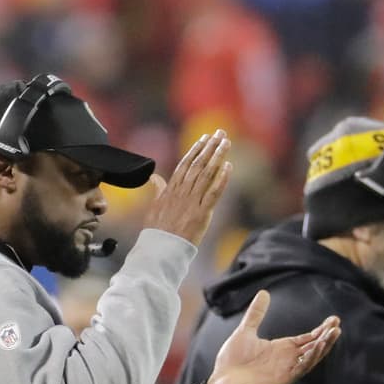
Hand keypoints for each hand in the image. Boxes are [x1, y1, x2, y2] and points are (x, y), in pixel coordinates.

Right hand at [143, 129, 232, 246]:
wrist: (160, 249)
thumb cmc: (157, 231)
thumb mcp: (154, 207)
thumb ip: (158, 190)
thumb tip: (155, 177)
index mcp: (171, 190)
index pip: (185, 164)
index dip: (196, 150)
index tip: (205, 138)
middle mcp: (182, 192)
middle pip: (198, 164)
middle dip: (210, 147)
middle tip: (220, 133)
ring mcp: (192, 202)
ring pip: (207, 174)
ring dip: (217, 156)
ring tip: (226, 143)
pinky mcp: (202, 214)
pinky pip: (214, 193)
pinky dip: (221, 179)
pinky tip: (228, 166)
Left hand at [205, 290, 340, 383]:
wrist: (219, 383)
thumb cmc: (231, 362)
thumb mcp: (245, 332)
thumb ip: (256, 314)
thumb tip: (264, 293)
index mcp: (281, 348)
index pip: (307, 338)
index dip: (320, 330)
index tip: (333, 319)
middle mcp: (286, 359)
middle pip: (313, 347)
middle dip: (326, 336)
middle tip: (337, 323)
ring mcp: (285, 370)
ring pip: (311, 358)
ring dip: (323, 346)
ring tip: (335, 332)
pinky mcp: (281, 380)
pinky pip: (300, 369)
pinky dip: (310, 358)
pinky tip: (318, 346)